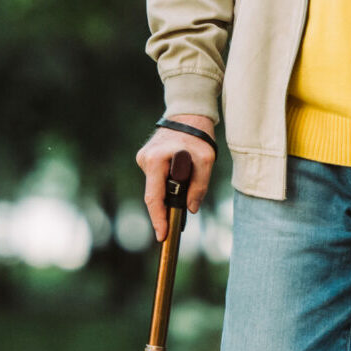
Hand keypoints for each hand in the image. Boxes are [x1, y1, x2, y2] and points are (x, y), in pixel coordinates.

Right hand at [136, 115, 215, 241]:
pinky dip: (166, 185)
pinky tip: (179, 180)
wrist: (188, 115)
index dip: (158, 218)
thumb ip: (199, 186)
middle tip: (176, 223)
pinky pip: (156, 180)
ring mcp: (144, 159)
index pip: (154, 197)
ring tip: (187, 186)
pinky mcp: (147, 159)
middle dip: (165, 209)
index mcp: (156, 160)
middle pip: (153, 195)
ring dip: (168, 194)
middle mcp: (145, 160)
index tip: (162, 235)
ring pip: (155, 187)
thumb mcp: (206, 161)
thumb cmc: (197, 136)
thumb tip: (190, 208)